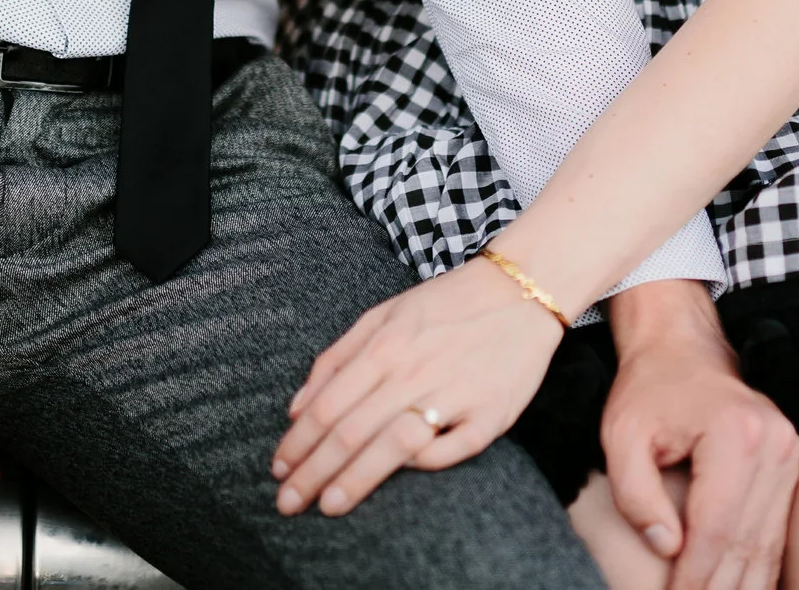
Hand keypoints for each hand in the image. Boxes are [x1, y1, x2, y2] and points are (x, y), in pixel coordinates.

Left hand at [271, 255, 563, 516]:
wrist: (520, 291)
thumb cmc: (445, 305)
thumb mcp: (383, 315)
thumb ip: (337, 358)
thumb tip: (296, 407)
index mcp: (383, 347)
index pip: (326, 406)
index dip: (297, 444)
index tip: (278, 472)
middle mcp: (413, 372)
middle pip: (350, 432)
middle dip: (312, 472)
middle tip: (287, 505)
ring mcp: (453, 395)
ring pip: (393, 446)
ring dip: (355, 480)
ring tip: (328, 506)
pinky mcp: (490, 416)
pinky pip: (451, 451)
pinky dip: (423, 464)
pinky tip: (400, 476)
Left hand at [601, 281, 798, 589]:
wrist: (682, 347)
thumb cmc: (647, 389)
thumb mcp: (621, 435)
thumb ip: (635, 494)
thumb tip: (667, 548)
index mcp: (734, 435)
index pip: (716, 527)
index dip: (695, 575)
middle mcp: (774, 443)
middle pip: (747, 540)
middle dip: (721, 586)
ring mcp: (789, 453)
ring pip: (767, 540)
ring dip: (745, 583)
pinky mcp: (790, 464)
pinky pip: (775, 527)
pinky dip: (759, 564)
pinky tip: (745, 587)